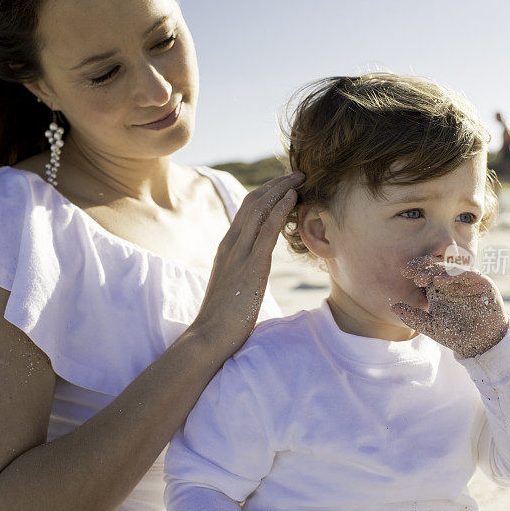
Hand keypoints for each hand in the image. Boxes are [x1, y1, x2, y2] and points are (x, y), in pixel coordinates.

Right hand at [190, 172, 304, 355]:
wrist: (209, 337)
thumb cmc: (222, 320)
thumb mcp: (235, 288)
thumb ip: (243, 274)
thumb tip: (254, 275)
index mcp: (227, 248)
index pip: (247, 210)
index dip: (267, 193)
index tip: (286, 184)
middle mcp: (231, 244)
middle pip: (253, 202)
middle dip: (276, 184)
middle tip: (298, 173)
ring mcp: (239, 254)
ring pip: (259, 209)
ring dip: (281, 189)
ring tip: (300, 177)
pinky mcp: (250, 266)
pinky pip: (266, 230)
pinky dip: (280, 209)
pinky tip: (293, 197)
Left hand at [390, 255, 509, 358]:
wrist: (481, 345)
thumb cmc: (455, 334)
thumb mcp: (430, 326)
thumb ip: (412, 317)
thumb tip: (392, 307)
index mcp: (438, 287)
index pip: (426, 271)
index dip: (415, 268)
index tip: (404, 272)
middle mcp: (452, 280)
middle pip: (437, 265)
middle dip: (423, 266)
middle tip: (411, 272)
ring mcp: (467, 280)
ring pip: (451, 266)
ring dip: (436, 269)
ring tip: (423, 278)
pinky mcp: (482, 282)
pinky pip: (467, 273)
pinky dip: (454, 274)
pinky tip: (441, 280)